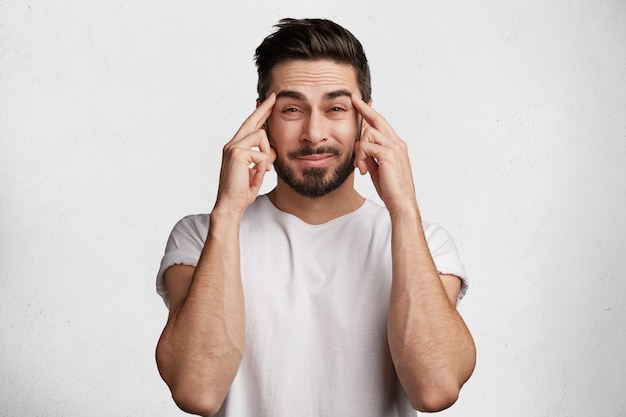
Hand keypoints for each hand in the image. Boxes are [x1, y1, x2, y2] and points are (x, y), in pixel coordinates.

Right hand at [214, 93, 276, 214]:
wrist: (230, 205)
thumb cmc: (242, 192)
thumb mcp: (257, 172)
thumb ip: (263, 159)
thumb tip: (272, 150)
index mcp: (236, 148)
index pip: (249, 127)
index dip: (259, 114)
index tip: (267, 103)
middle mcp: (232, 144)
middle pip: (251, 120)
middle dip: (264, 108)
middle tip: (274, 97)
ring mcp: (233, 147)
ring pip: (261, 136)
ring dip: (268, 155)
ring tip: (261, 172)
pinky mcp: (237, 153)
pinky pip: (262, 153)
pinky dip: (263, 167)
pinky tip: (255, 178)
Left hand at [352, 94, 417, 213]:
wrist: (402, 203)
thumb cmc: (391, 189)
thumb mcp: (378, 168)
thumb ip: (372, 156)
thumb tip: (361, 147)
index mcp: (396, 145)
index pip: (382, 124)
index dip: (370, 112)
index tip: (360, 102)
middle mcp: (397, 143)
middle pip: (377, 120)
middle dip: (364, 109)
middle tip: (353, 99)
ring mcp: (394, 147)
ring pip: (368, 135)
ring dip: (359, 151)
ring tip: (361, 167)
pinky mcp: (389, 154)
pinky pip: (366, 147)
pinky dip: (361, 157)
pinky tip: (364, 170)